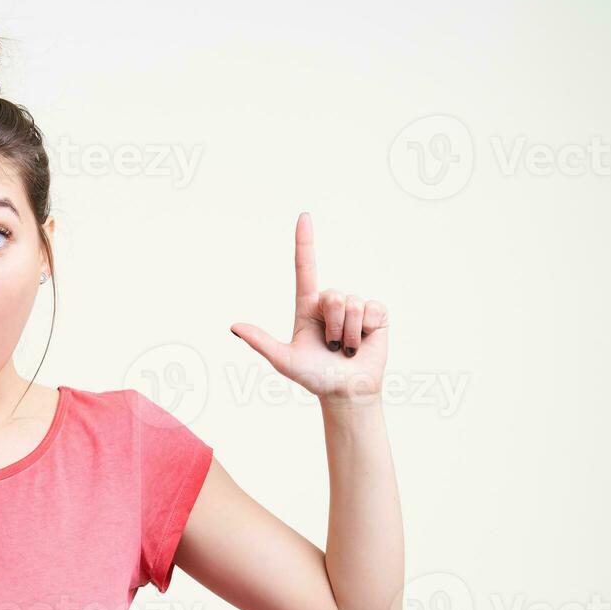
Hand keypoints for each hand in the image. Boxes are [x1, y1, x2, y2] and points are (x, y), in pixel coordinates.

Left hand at [230, 212, 388, 401]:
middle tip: (332, 346)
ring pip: (352, 303)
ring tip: (346, 347)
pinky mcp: (377, 315)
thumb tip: (234, 326)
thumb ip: (261, 342)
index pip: (305, 268)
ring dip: (348, 333)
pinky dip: (367, 330)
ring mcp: (355, 307)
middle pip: (332, 294)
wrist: (345, 392)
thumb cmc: (314, 376)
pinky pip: (373, 309)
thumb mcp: (284, 360)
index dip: (305, 242)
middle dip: (332, 325)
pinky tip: (365, 342)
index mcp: (307, 306)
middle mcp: (331, 302)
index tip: (304, 217)